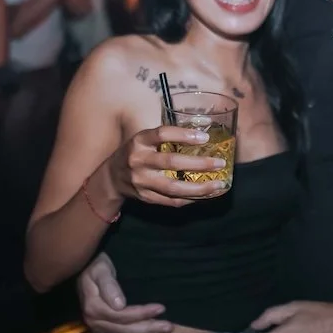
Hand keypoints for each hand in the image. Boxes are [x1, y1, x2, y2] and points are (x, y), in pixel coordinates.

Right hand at [78, 254, 172, 332]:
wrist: (85, 267)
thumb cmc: (96, 266)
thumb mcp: (101, 270)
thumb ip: (109, 286)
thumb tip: (119, 304)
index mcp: (95, 308)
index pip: (122, 316)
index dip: (142, 314)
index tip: (161, 308)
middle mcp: (94, 321)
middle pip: (123, 331)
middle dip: (147, 330)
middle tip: (168, 327)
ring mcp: (94, 328)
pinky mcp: (95, 331)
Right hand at [104, 125, 228, 205]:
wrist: (112, 178)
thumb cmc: (136, 153)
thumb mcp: (144, 139)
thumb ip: (167, 137)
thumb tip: (202, 132)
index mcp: (139, 141)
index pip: (162, 133)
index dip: (184, 135)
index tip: (205, 138)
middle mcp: (138, 161)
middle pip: (171, 163)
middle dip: (199, 164)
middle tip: (220, 163)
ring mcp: (141, 182)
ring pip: (173, 188)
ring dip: (199, 188)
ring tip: (218, 185)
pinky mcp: (146, 198)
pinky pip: (171, 201)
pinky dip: (190, 199)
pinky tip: (205, 195)